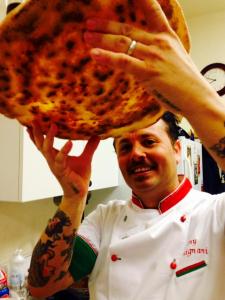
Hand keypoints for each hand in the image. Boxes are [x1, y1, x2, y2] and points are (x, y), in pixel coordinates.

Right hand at [27, 123, 99, 199]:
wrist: (80, 193)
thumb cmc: (79, 176)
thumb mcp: (85, 158)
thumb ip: (90, 147)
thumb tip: (97, 135)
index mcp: (55, 156)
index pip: (43, 143)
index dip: (36, 133)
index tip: (32, 121)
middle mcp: (52, 160)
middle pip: (40, 144)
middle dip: (37, 132)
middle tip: (35, 119)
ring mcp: (55, 166)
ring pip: (47, 150)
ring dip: (49, 138)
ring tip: (53, 126)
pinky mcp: (61, 172)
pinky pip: (60, 160)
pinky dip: (64, 151)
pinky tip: (69, 143)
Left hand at [84, 0, 213, 114]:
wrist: (197, 97)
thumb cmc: (186, 82)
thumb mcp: (174, 60)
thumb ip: (156, 54)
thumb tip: (138, 56)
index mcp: (167, 37)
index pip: (152, 11)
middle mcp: (159, 42)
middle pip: (127, 30)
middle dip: (105, 26)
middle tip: (89, 24)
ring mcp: (153, 56)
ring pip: (122, 44)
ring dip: (101, 40)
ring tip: (86, 37)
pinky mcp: (148, 72)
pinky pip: (123, 62)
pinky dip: (107, 58)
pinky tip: (93, 55)